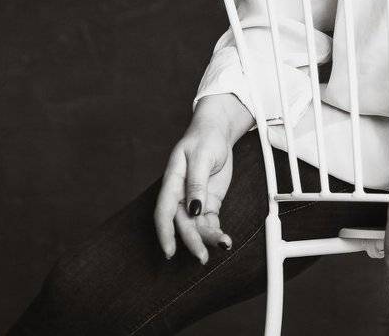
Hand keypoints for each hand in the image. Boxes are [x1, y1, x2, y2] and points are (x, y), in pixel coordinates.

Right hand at [153, 95, 251, 263]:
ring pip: (197, 225)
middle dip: (192, 241)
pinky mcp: (207, 203)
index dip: (165, 233)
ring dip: (207, 238)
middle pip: (183, 223)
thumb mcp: (201, 156)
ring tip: (223, 245)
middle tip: (202, 257)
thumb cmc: (204, 139)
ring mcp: (194, 200)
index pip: (163, 211)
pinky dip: (215, 231)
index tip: (170, 251)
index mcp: (172, 181)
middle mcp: (180, 194)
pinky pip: (209, 222)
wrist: (216, 132)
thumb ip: (196, 182)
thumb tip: (193, 208)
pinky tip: (224, 239)